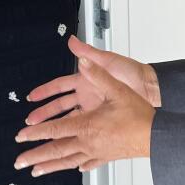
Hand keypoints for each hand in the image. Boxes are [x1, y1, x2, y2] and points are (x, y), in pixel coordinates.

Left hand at [14, 56, 154, 174]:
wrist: (156, 136)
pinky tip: (75, 168)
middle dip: (34, 156)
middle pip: (56, 150)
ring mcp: (96, 152)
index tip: (21, 136)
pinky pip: (88, 163)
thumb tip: (82, 59)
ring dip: (49, 166)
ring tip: (35, 171)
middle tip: (18, 162)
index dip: (35, 132)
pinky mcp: (107, 157)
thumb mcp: (117, 89)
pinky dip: (78, 165)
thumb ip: (97, 74)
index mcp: (86, 125)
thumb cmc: (138, 114)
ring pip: (67, 161)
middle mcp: (88, 142)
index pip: (54, 129)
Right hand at [23, 36, 159, 124]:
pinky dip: (75, 136)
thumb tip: (72, 41)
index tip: (32, 96)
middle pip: (60, 105)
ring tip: (43, 134)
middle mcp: (88, 94)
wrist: (152, 90)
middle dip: (45, 112)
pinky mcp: (103, 119)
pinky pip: (85, 129)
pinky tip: (67, 143)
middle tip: (31, 120)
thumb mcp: (108, 61)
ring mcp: (95, 108)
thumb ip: (88, 53)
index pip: (59, 86)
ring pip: (70, 119)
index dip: (45, 91)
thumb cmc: (133, 73)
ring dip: (56, 126)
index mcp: (86, 79)